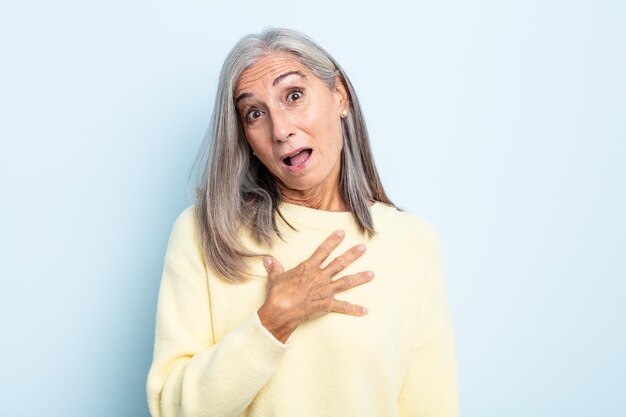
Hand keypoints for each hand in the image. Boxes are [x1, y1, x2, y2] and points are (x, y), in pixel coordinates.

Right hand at [257, 230, 373, 342]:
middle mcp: (320, 276)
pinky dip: (354, 309)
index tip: (342, 233)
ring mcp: (325, 290)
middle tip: (363, 248)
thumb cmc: (278, 293)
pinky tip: (365, 310)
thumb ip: (274, 267)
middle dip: (352, 254)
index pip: (323, 250)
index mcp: (309, 268)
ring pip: (346, 281)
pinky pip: (343, 307)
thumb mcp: (275, 277)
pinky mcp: (327, 304)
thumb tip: (267, 259)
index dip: (333, 240)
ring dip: (360, 278)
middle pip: (340, 262)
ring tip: (372, 274)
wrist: (282, 309)